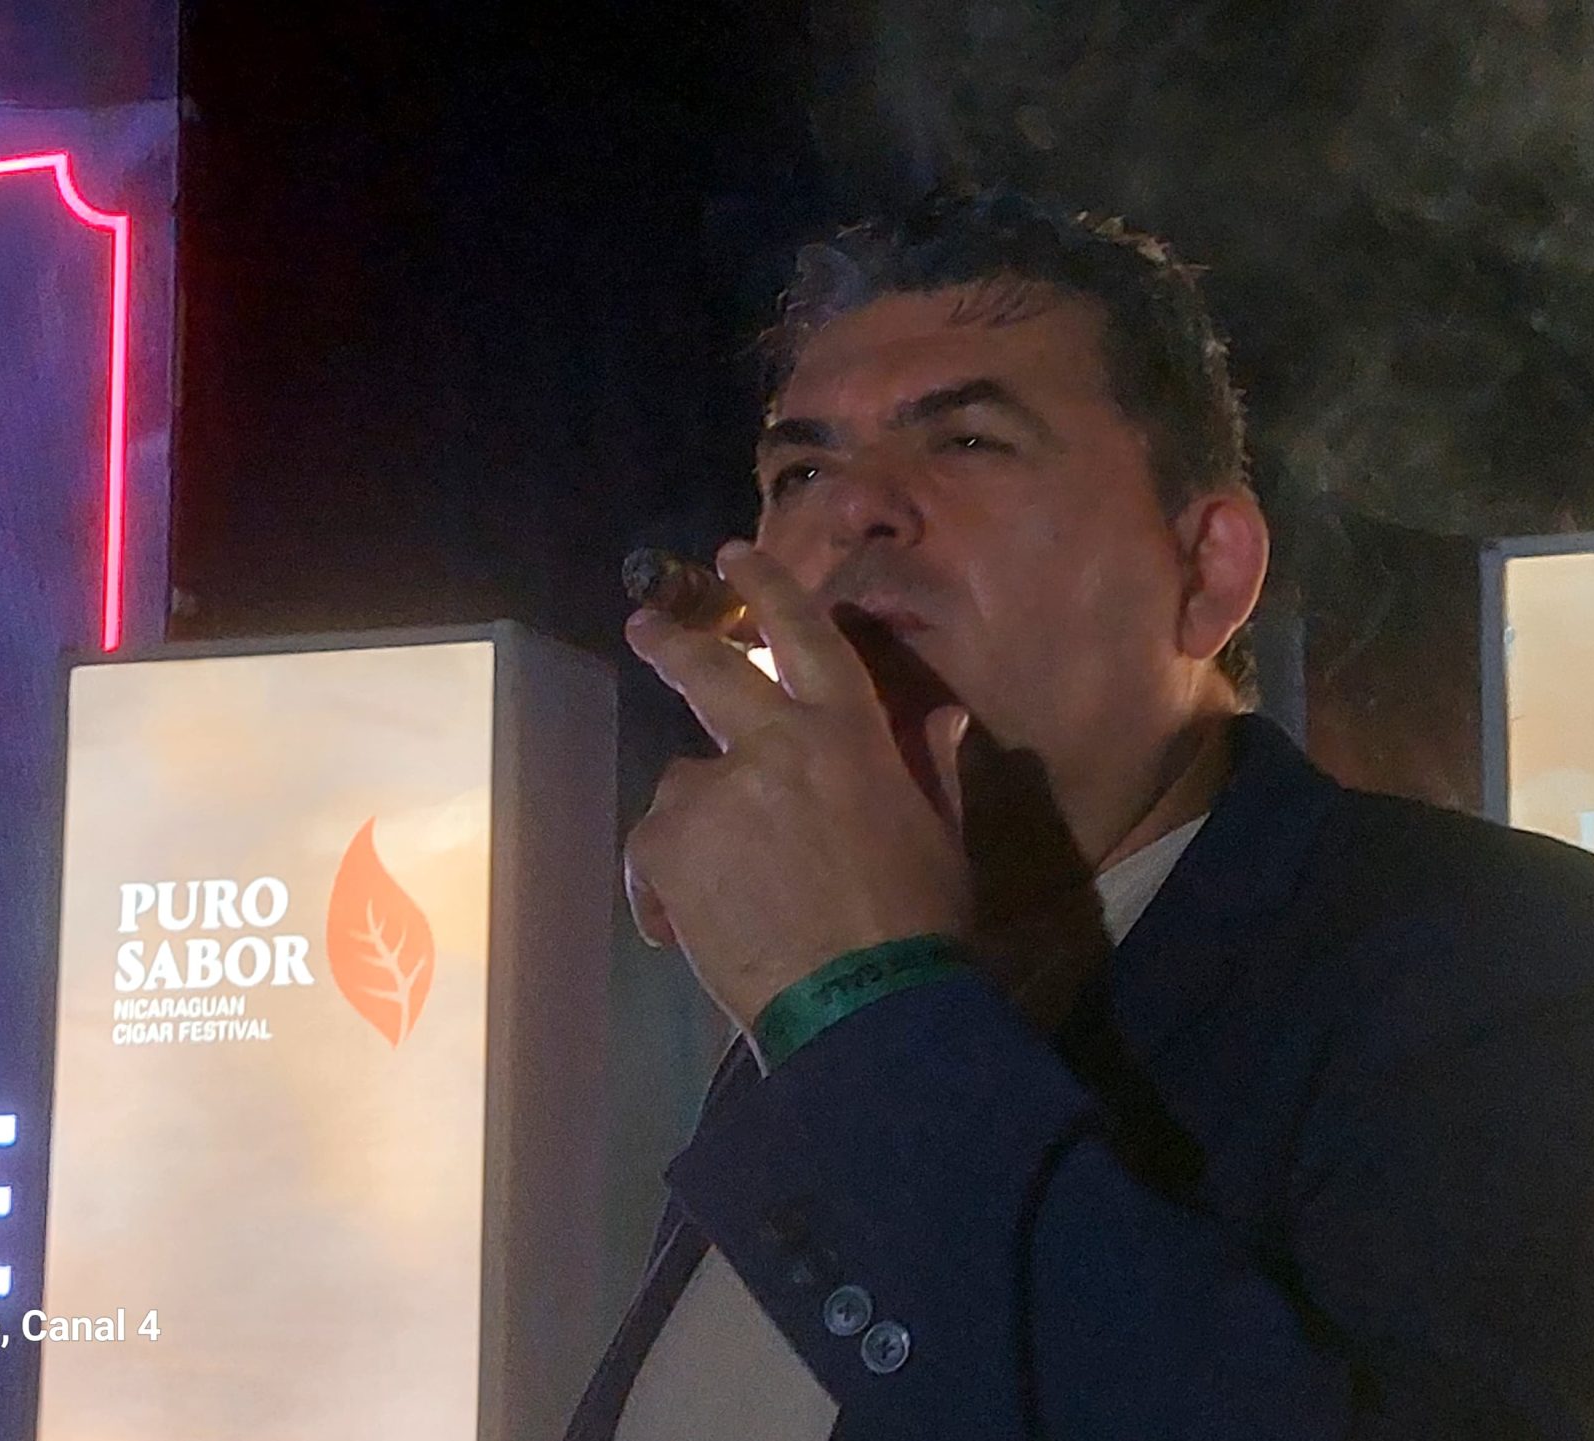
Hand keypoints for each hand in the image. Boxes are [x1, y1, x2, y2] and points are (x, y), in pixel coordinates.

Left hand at [624, 541, 972, 1033]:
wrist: (867, 1005)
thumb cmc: (921, 925)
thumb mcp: (942, 836)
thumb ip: (932, 768)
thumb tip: (946, 715)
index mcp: (850, 734)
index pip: (807, 637)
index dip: (770, 588)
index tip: (736, 555)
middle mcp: (777, 743)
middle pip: (710, 672)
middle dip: (674, 643)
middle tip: (647, 627)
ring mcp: (718, 791)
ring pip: (685, 785)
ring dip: (698, 823)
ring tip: (726, 893)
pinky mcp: (671, 845)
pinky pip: (655, 849)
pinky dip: (665, 885)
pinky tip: (690, 928)